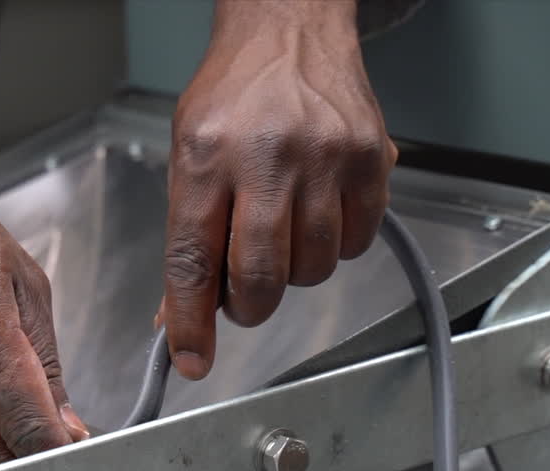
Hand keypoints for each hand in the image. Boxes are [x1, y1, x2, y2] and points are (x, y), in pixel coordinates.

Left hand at [158, 0, 396, 379]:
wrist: (290, 30)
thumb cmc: (234, 94)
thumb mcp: (187, 155)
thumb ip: (185, 235)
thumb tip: (178, 315)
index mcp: (206, 157)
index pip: (193, 260)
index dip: (192, 321)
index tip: (193, 359)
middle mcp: (267, 156)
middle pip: (260, 276)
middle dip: (248, 305)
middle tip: (243, 293)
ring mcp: (325, 158)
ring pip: (312, 269)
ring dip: (293, 272)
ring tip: (281, 232)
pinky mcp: (371, 159)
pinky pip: (356, 243)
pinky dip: (335, 246)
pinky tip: (317, 212)